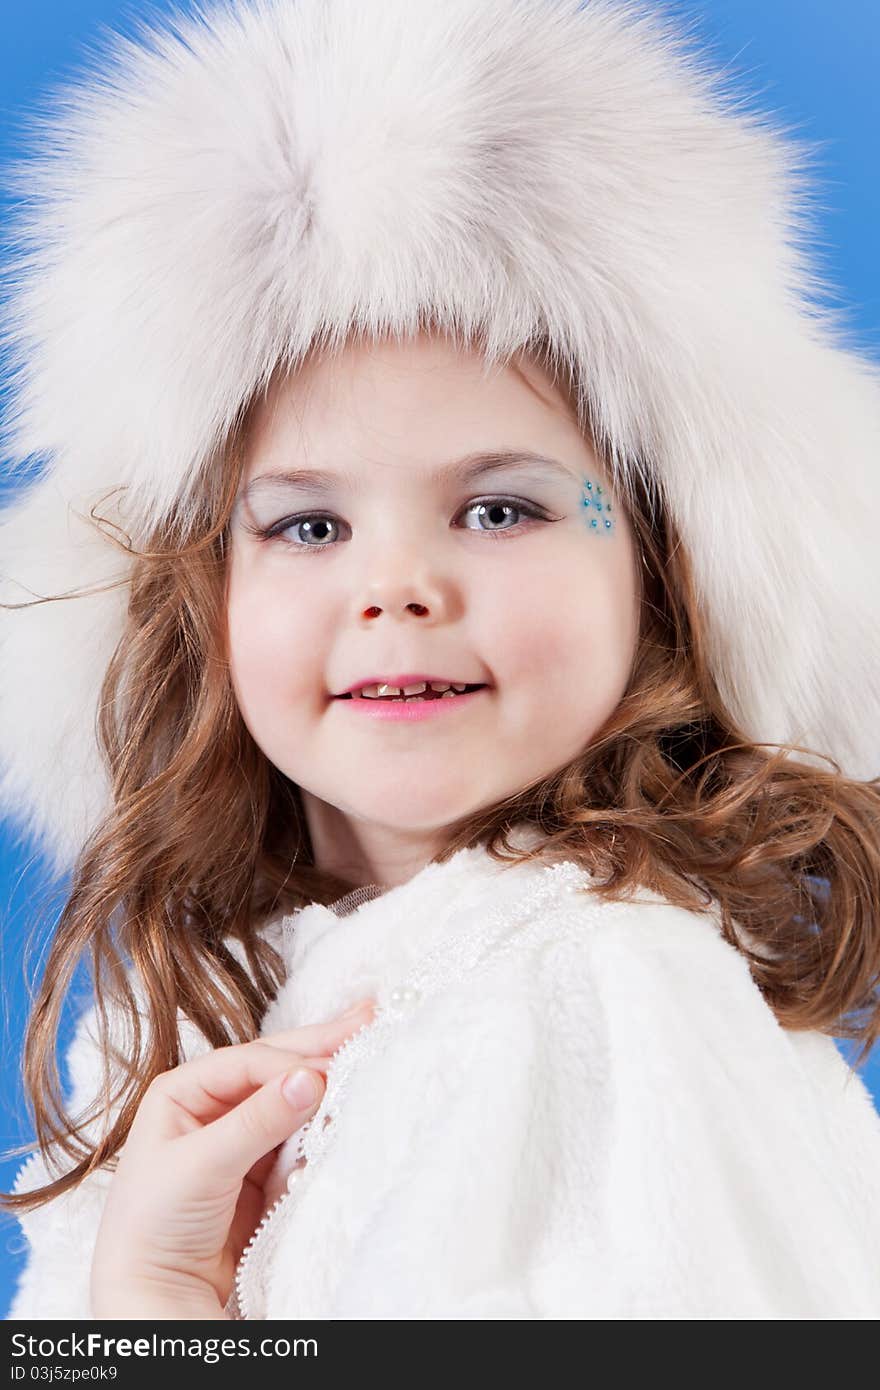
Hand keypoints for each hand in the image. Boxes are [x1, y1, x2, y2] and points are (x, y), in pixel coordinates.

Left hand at [90, 999, 375, 1319]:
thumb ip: (259, 1120)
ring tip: (368, 1056)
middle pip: (275, 1068)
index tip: (331, 1071)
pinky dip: (323, 1125)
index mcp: (183, 1090)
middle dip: (321, 1047)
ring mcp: (240, 1136)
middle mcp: (212, 1104)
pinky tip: (348, 1104)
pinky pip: (300, 1137)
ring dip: (327, 1085)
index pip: (251, 1062)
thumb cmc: (154, 1223)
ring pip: (293, 1100)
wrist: (156, 1293)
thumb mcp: (203, 1165)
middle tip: (368, 1017)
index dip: (293, 1063)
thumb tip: (311, 1077)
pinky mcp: (262, 1168)